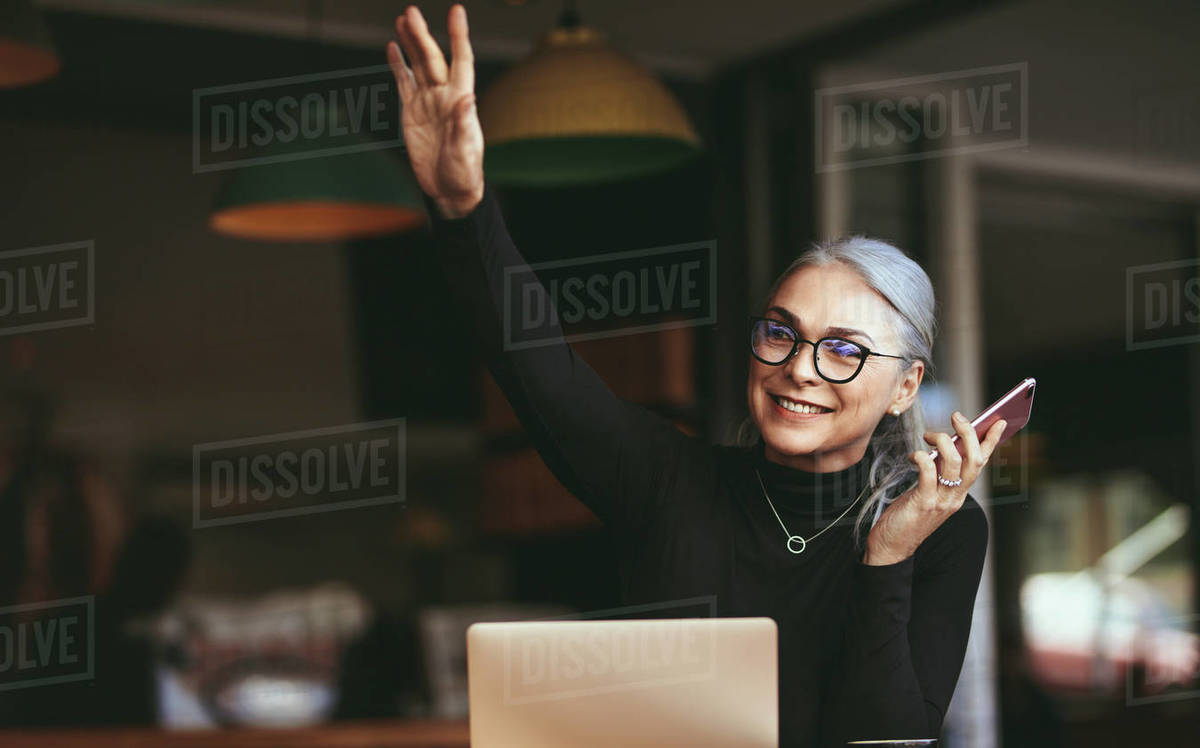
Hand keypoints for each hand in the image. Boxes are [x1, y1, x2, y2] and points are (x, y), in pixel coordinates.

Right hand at [386, 4, 483, 218]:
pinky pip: (404, 82)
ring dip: (411, 42)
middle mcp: (444, 95)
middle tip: (410, 12)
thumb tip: (467, 98)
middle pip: (433, 58)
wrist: (448, 190)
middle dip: (422, 35)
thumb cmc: (464, 172)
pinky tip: (393, 47)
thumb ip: (464, 124)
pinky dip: (398, 65)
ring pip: (418, 65)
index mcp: (461, 100)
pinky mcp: (412, 112)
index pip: (462, 60)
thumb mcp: (465, 151)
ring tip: (403, 19)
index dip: (458, 36)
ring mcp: (427, 102)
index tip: (456, 11)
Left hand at [863, 412, 1005, 564]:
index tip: (1000, 421)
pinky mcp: (924, 503)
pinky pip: (928, 472)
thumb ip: (938, 473)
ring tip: (927, 436)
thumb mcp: (929, 492)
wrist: (892, 548)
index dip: (991, 442)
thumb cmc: (908, 517)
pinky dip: (921, 457)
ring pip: (954, 462)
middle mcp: (956, 497)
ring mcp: (942, 501)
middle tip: (957, 416)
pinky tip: (912, 455)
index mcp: (959, 494)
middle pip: (973, 460)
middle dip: (969, 433)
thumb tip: (942, 445)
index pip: (981, 464)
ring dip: (942, 441)